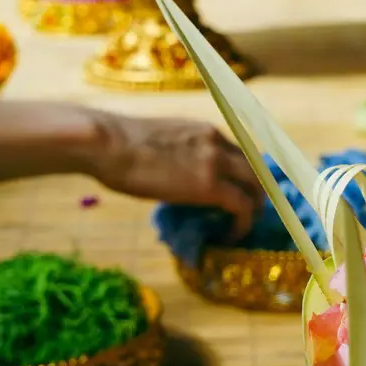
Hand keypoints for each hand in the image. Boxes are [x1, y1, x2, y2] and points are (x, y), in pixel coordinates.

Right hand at [85, 114, 259, 225]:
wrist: (108, 144)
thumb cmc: (117, 144)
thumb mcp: (159, 143)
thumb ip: (178, 155)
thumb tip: (174, 174)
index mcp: (204, 131)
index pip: (240, 152)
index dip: (244, 174)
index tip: (239, 190)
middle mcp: (217, 142)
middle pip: (256, 168)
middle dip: (258, 191)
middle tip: (251, 211)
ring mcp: (216, 163)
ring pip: (256, 187)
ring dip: (255, 208)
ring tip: (244, 225)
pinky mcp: (211, 187)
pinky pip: (242, 207)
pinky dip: (243, 223)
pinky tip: (232, 234)